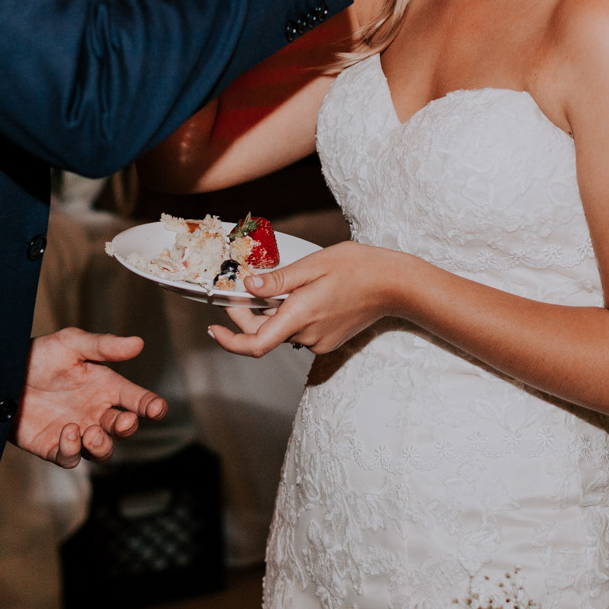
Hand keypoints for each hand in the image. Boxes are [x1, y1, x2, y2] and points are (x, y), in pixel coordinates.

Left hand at [11, 328, 167, 467]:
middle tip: (124, 420)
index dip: (150, 405)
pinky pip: (71, 458)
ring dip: (103, 445)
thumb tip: (138, 342)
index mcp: (105, 386)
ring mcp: (76, 431)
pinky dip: (73, 450)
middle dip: (128, 427)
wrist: (1, 374)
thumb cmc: (38, 355)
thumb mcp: (71, 344)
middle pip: (122, 429)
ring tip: (90, 431)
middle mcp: (94, 411)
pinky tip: (68, 432)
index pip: (135, 399)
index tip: (157, 408)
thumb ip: (104, 346)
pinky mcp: (53, 447)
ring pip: (102, 450)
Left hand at [207, 241, 408, 357]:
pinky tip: (302, 293)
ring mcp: (320, 341)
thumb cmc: (357, 267)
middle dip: (248, 313)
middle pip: (264, 333)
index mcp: (301, 315)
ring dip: (272, 312)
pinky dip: (290, 315)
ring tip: (281, 283)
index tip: (214, 327)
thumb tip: (247, 286)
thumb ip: (278, 280)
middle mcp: (308, 335)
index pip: (255, 344)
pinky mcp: (328, 340)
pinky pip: (298, 330)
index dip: (229, 340)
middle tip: (243, 287)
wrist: (394, 284)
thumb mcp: (314, 264)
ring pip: (281, 330)